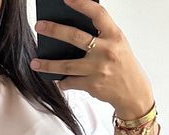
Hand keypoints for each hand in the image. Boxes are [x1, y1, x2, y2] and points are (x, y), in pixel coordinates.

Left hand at [32, 0, 153, 119]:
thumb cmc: (122, 65)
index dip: (81, 4)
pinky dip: (63, 82)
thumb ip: (100, 35)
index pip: (97, 14)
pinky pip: (72, 82)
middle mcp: (107, 51)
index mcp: (114, 35)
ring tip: (35, 62)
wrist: (133, 92)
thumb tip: (70, 29)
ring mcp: (99, 69)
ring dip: (49, 65)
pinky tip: (58, 80)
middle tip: (39, 26)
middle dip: (55, 30)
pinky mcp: (93, 86)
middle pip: (76, 37)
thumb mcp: (117, 44)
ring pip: (68, 65)